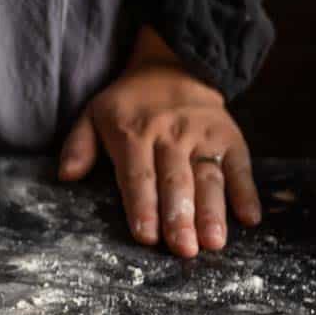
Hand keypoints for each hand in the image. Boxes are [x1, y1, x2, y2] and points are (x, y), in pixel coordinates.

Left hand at [57, 25, 261, 257]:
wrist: (174, 65)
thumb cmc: (130, 102)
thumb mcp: (95, 113)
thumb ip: (79, 145)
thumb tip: (65, 176)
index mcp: (133, 131)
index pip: (137, 174)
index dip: (141, 205)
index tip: (145, 236)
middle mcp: (170, 135)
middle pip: (174, 180)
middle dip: (179, 216)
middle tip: (183, 249)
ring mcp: (202, 136)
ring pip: (207, 176)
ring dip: (212, 210)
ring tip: (214, 242)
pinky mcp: (230, 137)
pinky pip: (239, 165)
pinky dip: (246, 190)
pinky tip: (249, 217)